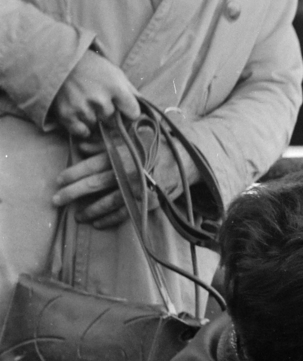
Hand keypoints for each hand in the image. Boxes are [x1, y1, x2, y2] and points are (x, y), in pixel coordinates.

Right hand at [49, 51, 139, 139]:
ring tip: (86, 102)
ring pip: (98, 126)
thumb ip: (131, 92)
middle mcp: (100, 100)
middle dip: (110, 115)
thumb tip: (146, 110)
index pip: (133, 113)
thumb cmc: (92, 66)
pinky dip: (82, 127)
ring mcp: (82, 108)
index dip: (129, 112)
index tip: (124, 108)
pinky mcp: (67, 114)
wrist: (59, 60)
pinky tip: (80, 114)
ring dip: (94, 119)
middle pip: (114, 121)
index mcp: (116, 88)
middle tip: (99, 101)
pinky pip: (82, 132)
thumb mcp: (116, 74)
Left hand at [52, 137, 182, 229]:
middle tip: (56, 200)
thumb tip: (81, 147)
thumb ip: (105, 142)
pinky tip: (98, 223)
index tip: (58, 180)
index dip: (72, 174)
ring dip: (90, 210)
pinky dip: (110, 219)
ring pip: (108, 202)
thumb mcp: (132, 137)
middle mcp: (128, 172)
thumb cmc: (158, 145)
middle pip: (94, 185)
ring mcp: (138, 189)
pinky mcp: (149, 201)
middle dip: (72, 193)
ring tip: (77, 216)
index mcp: (122, 154)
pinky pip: (126, 213)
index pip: (90, 165)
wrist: (188, 159)